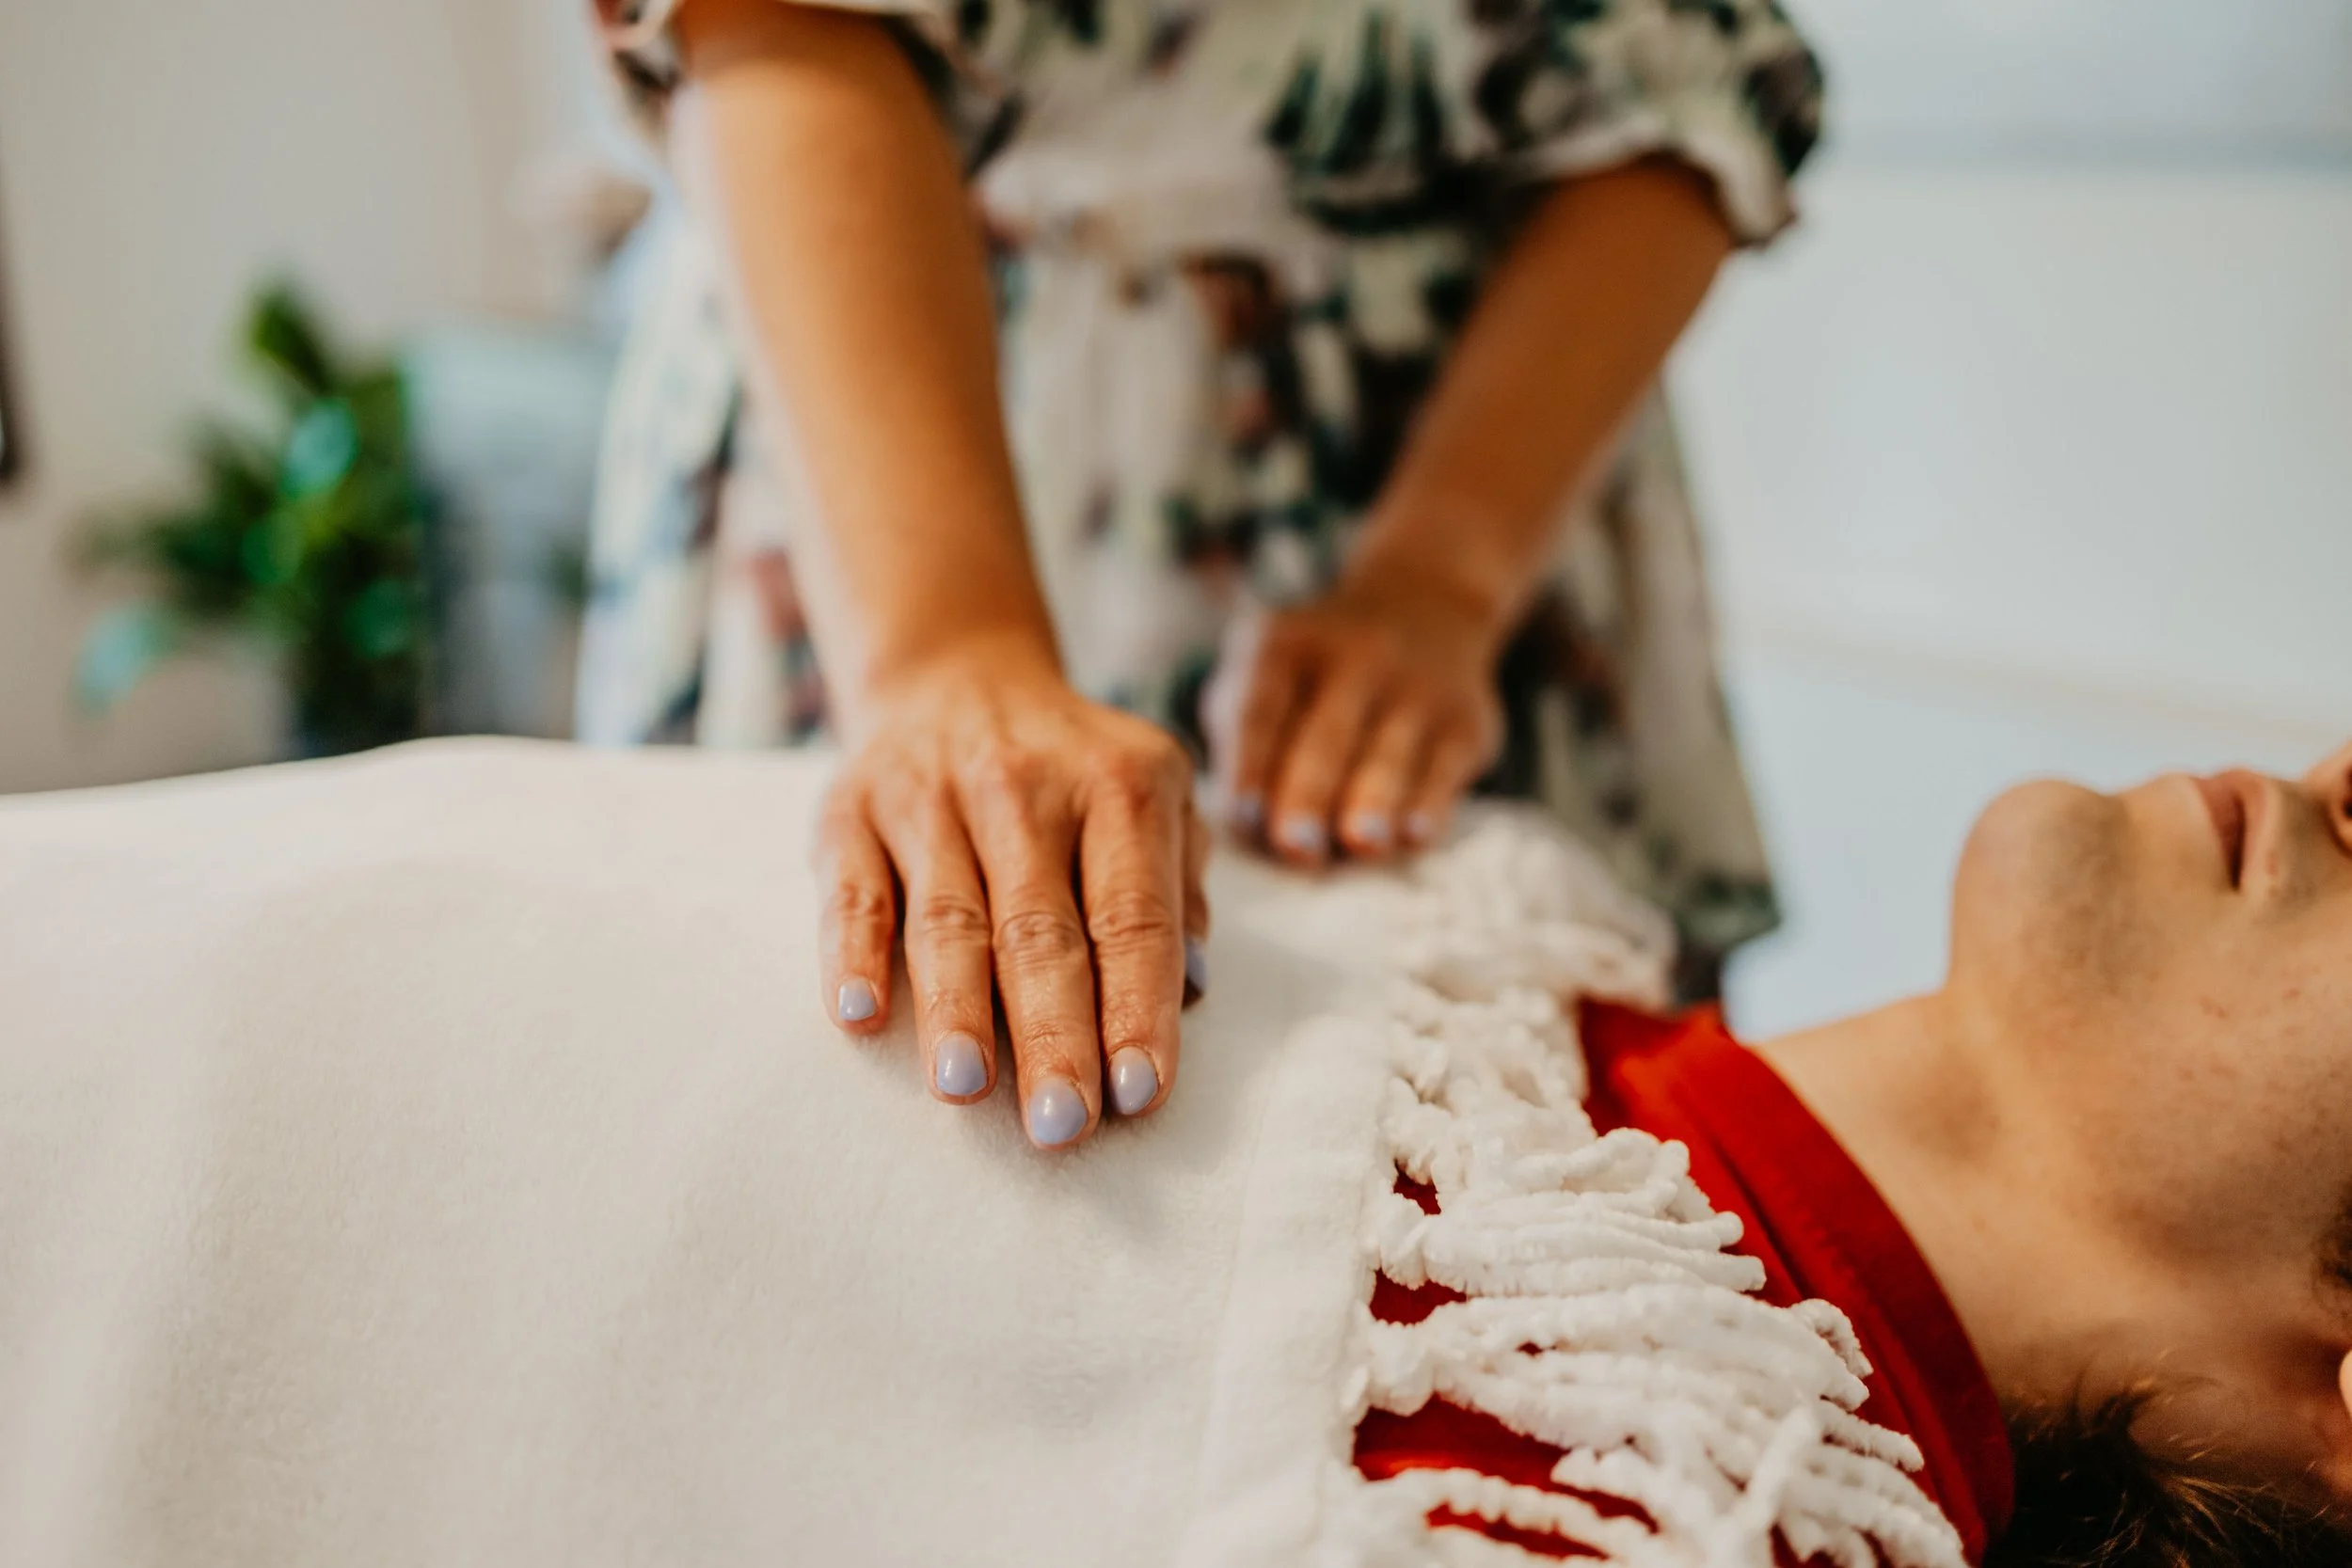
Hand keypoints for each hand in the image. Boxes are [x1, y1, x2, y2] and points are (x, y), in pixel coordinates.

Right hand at [815, 636, 1208, 1148]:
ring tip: (966, 1087)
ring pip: (948, 918)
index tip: (1138, 1094)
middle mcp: (1026, 785)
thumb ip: (1178, 892)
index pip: (1133, 918)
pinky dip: (853, 953)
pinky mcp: (852, 809)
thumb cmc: (1076, 779)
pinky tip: (861, 1017)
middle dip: (1054, 1034)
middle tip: (1061, 1124)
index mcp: (1120, 786)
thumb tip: (1190, 990)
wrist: (959, 678)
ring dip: (957, 1008)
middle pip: (1042, 930)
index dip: (1136, 1007)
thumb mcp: (1156, 800)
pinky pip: (853, 891)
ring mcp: (932, 795)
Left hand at [1203, 568, 1503, 865]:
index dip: (1249, 764)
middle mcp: (1355, 656)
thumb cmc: (1314, 676)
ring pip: (1390, 753)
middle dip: (1309, 792)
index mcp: (1283, 645)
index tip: (1241, 814)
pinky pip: (1444, 767)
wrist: (1424, 612)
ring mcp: (1416, 687)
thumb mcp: (1263, 674)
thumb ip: (1241, 738)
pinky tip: (1414, 833)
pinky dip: (1430, 803)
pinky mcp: (1466, 722)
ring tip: (1360, 842)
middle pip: (1327, 735)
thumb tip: (1239, 825)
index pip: (1260, 710)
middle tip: (1294, 844)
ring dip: (1374, 800)